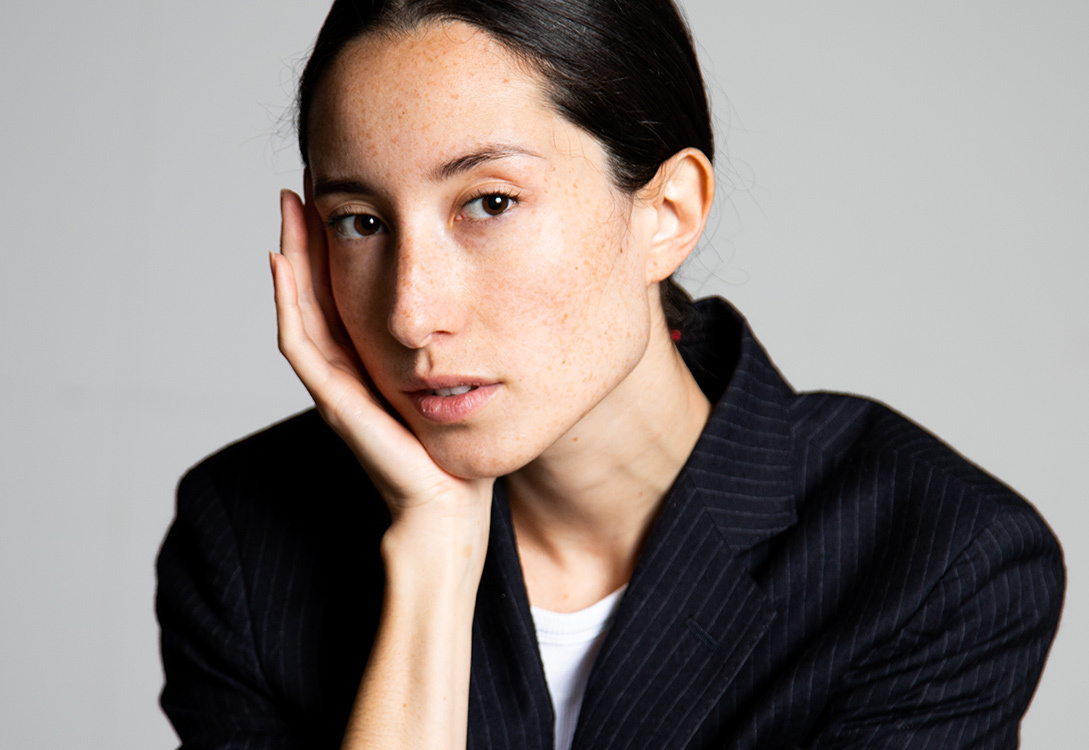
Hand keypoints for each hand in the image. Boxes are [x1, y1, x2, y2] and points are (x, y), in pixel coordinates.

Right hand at [271, 188, 494, 538]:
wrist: (450, 508)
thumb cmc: (458, 450)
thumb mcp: (459, 380)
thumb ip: (456, 346)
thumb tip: (485, 302)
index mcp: (369, 362)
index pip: (342, 291)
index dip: (333, 245)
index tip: (338, 196)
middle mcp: (346, 370)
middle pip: (313, 292)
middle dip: (306, 238)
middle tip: (301, 184)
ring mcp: (336, 386)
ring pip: (300, 309)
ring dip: (292, 256)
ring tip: (290, 207)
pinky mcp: (337, 403)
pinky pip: (303, 344)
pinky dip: (290, 302)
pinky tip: (285, 261)